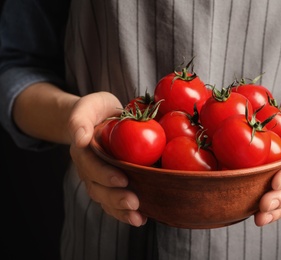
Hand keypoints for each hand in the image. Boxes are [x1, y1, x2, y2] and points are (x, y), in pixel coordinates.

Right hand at [68, 91, 146, 225]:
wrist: (100, 117)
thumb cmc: (96, 110)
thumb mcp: (89, 106)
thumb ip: (80, 120)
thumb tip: (80, 139)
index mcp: (83, 151)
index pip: (91, 166)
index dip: (104, 174)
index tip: (122, 179)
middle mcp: (89, 169)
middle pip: (98, 188)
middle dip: (115, 198)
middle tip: (134, 202)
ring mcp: (99, 179)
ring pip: (106, 200)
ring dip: (121, 211)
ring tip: (138, 218)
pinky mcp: (111, 184)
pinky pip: (115, 202)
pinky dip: (126, 213)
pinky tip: (143, 218)